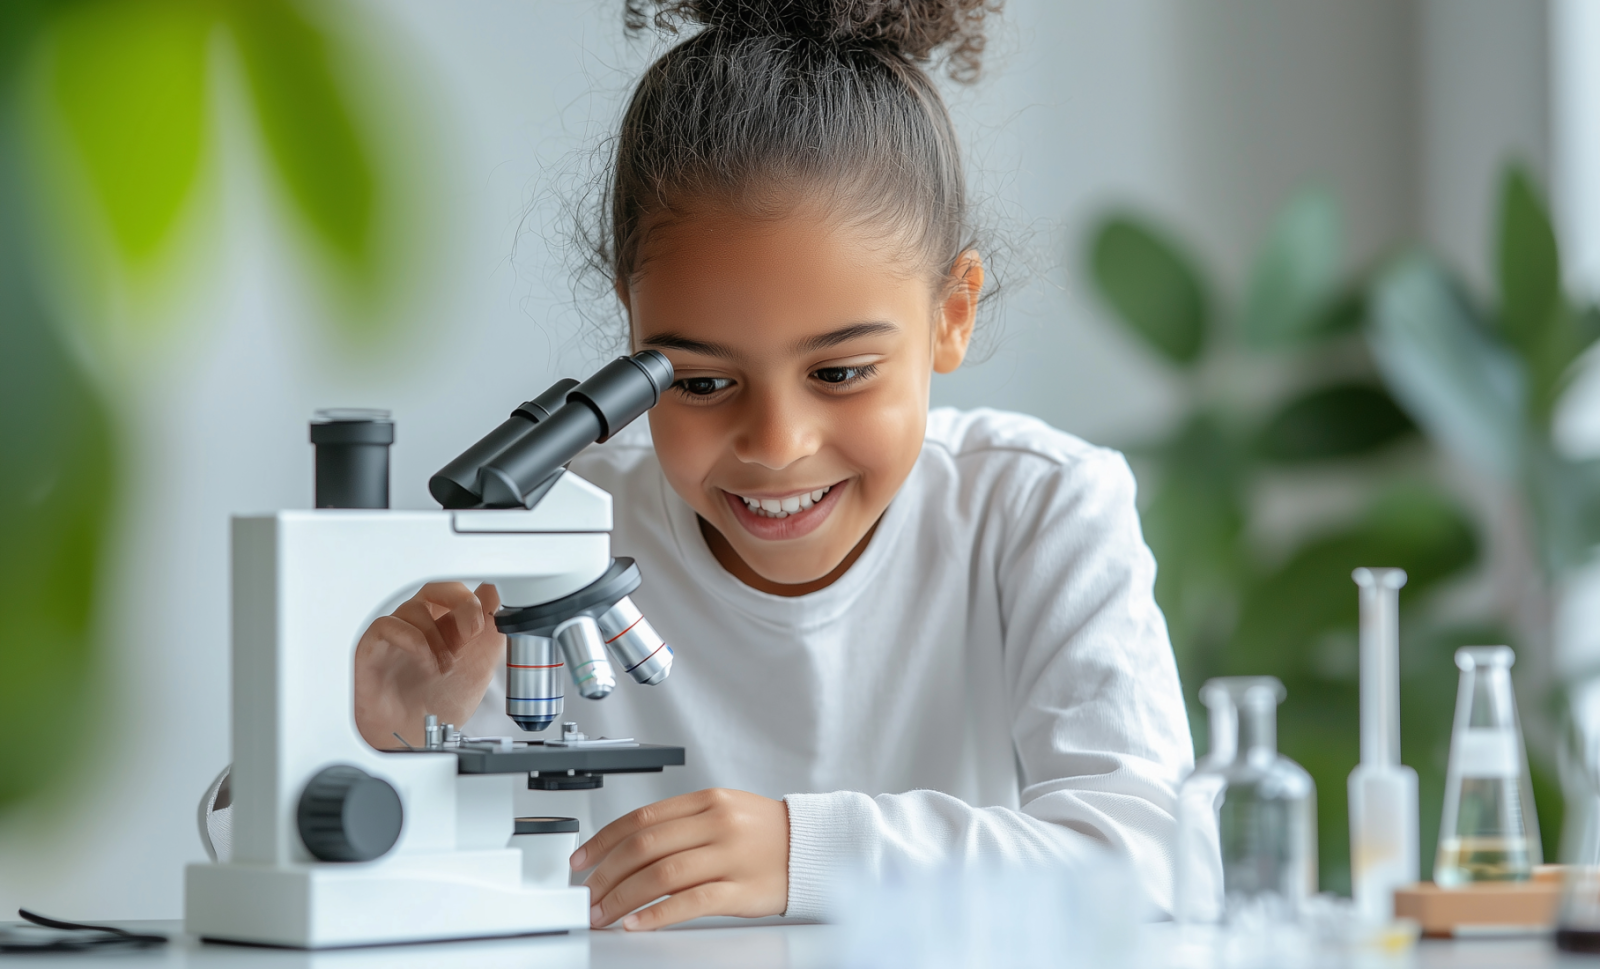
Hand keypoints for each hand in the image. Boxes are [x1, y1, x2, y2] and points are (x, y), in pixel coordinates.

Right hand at [353, 582, 502, 748]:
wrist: (414, 738)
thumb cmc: (439, 705)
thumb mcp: (480, 667)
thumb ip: (492, 632)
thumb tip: (497, 595)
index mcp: (447, 626)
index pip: (462, 593)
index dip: (479, 600)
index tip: (492, 618)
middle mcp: (421, 626)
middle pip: (438, 588)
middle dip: (461, 603)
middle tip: (472, 631)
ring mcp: (397, 634)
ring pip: (416, 608)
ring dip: (437, 638)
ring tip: (442, 667)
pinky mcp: (373, 646)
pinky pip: (388, 625)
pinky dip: (411, 639)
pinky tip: (424, 660)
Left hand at [573, 788, 789, 929]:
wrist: (815, 848)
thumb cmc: (766, 834)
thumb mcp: (724, 811)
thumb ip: (681, 823)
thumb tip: (628, 848)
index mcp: (707, 801)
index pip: (640, 818)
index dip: (602, 840)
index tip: (581, 861)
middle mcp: (716, 823)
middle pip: (644, 847)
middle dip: (606, 874)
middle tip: (587, 895)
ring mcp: (729, 856)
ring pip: (661, 874)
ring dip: (623, 897)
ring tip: (603, 913)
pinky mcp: (741, 889)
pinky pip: (691, 902)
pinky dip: (658, 914)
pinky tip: (638, 923)